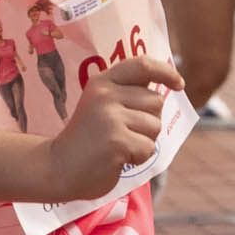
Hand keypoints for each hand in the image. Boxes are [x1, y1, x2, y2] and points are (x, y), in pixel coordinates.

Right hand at [41, 56, 182, 203]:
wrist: (56, 168)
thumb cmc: (86, 139)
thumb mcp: (101, 105)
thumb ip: (127, 94)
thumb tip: (166, 86)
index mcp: (102, 81)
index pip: (142, 65)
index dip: (165, 72)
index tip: (178, 84)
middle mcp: (106, 94)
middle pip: (155, 101)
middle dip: (149, 121)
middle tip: (123, 133)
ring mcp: (110, 117)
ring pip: (155, 126)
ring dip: (144, 141)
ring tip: (118, 146)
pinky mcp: (117, 141)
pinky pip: (148, 148)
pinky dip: (138, 158)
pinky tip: (118, 159)